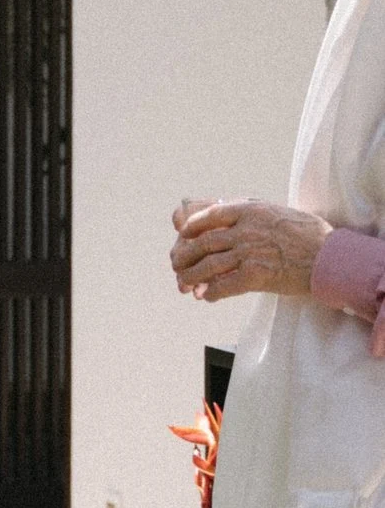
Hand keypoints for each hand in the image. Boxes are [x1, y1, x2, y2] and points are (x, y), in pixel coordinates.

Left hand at [170, 195, 324, 301]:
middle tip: (177, 264)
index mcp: (250, 210)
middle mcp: (245, 229)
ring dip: (192, 277)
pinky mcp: (256, 276)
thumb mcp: (276, 211)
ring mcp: (249, 252)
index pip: (209, 215)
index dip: (191, 225)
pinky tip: (206, 296)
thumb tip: (224, 212)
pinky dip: (211, 292)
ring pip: (208, 265)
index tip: (182, 234)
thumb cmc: (308, 234)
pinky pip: (223, 285)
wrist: (331, 257)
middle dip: (185, 255)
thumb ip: (250, 213)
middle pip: (203, 242)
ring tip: (185, 284)